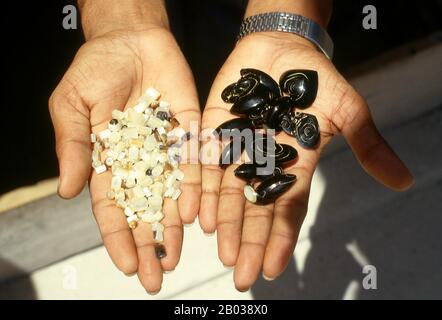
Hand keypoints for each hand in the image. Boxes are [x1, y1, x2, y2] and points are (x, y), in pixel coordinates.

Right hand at [49, 26, 200, 292]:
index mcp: (109, 160)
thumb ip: (73, 148)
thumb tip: (70, 193)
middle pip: (145, 210)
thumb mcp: (71, 106)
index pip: (112, 207)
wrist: (130, 39)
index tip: (126, 265)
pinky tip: (193, 215)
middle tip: (155, 277)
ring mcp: (166, 149)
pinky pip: (193, 164)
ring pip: (171, 195)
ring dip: (173, 227)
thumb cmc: (94, 69)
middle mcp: (140, 162)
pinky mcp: (189, 131)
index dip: (118, 237)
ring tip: (176, 256)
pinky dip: (193, 189)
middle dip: (148, 243)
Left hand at [200, 32, 412, 290]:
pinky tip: (197, 215)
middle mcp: (261, 165)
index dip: (280, 238)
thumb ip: (367, 144)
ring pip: (226, 194)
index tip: (272, 268)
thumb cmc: (316, 79)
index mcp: (293, 165)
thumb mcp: (347, 110)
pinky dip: (200, 189)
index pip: (287, 208)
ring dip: (224, 224)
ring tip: (222, 252)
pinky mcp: (212, 132)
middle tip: (242, 275)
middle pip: (253, 210)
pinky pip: (203, 164)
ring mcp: (235, 150)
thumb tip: (403, 181)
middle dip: (249, 242)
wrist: (281, 48)